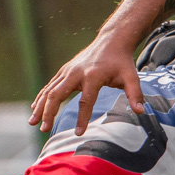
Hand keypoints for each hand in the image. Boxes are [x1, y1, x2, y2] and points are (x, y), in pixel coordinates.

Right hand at [30, 33, 144, 133]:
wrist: (111, 41)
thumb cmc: (122, 61)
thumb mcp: (132, 76)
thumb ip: (135, 94)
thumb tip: (141, 112)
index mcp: (93, 76)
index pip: (86, 101)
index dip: (82, 117)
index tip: (79, 133)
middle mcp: (76, 73)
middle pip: (57, 94)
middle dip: (49, 112)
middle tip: (44, 129)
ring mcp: (67, 71)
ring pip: (49, 90)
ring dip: (40, 107)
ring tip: (32, 123)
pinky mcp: (64, 71)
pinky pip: (49, 85)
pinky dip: (41, 97)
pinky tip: (35, 109)